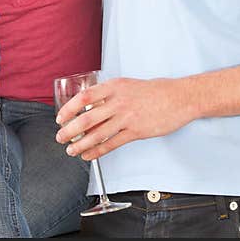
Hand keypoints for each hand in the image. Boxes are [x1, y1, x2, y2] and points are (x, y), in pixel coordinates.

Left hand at [54, 77, 195, 160]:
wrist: (179, 97)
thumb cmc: (154, 91)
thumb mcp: (127, 85)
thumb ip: (109, 95)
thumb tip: (89, 106)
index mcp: (114, 87)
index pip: (84, 97)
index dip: (69, 109)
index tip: (60, 117)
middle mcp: (118, 101)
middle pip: (87, 118)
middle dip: (70, 130)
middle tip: (60, 137)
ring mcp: (127, 117)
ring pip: (97, 133)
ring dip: (81, 144)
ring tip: (71, 150)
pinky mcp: (136, 131)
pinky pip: (112, 143)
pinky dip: (98, 151)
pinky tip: (89, 155)